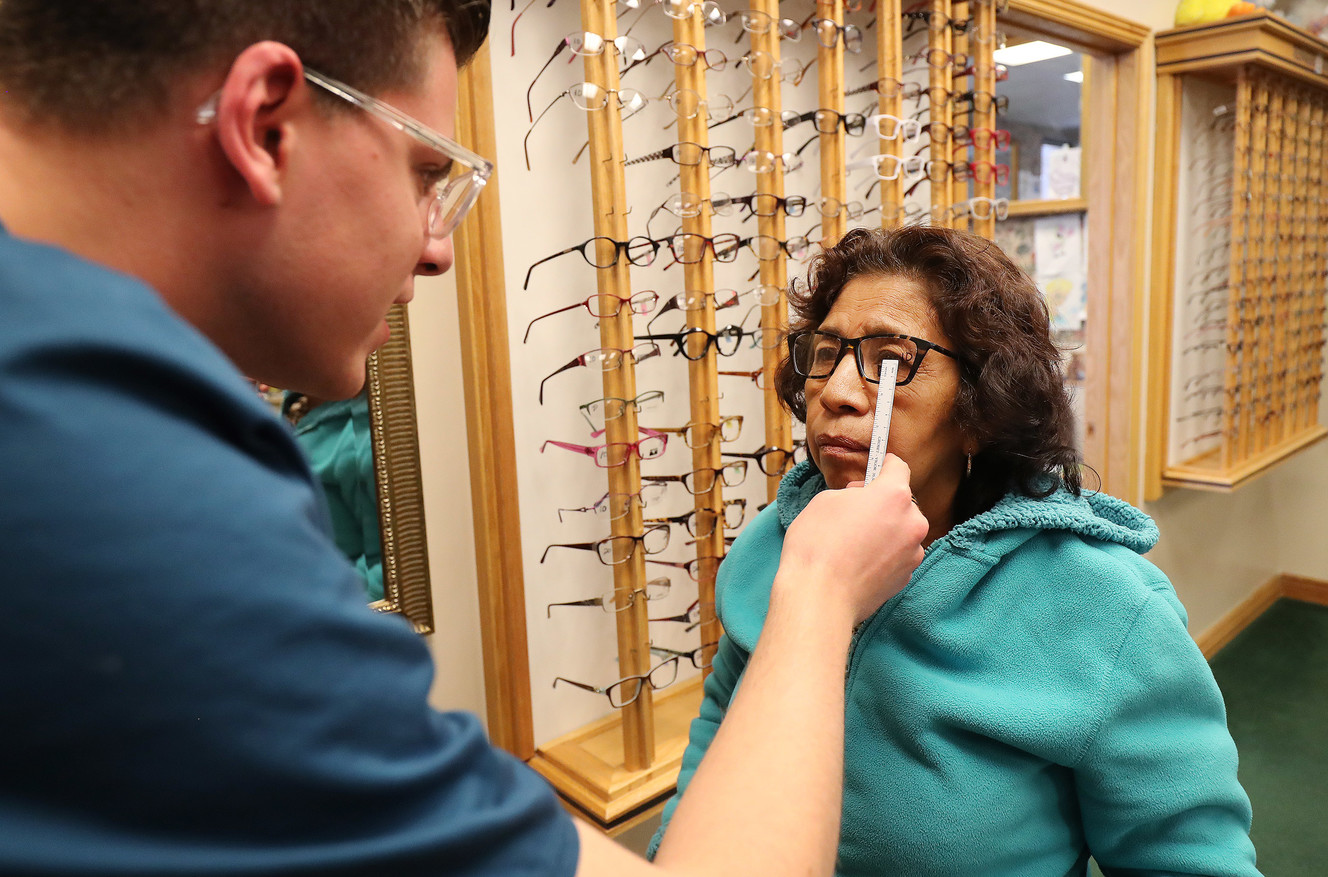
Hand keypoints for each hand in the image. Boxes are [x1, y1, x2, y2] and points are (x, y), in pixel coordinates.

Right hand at [774, 454, 926, 625]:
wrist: (820, 597)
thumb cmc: (817, 546)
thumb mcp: (825, 500)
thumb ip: (852, 493)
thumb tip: (860, 499)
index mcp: (894, 495)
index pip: (898, 467)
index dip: (883, 465)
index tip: (876, 468)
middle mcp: (912, 522)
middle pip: (902, 502)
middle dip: (881, 503)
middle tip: (853, 512)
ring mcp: (913, 552)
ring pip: (901, 530)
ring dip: (884, 530)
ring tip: (853, 542)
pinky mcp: (906, 577)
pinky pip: (897, 555)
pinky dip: (883, 555)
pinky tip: (858, 562)